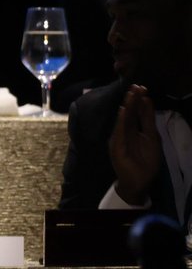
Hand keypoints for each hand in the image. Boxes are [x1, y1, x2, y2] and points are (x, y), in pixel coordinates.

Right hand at [109, 84, 161, 204]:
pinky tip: (122, 111)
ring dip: (127, 107)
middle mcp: (125, 131)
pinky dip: (120, 121)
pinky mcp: (116, 146)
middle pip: (129, 113)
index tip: (142, 87)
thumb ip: (148, 120)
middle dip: (133, 100)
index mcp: (134, 129)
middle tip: (136, 86)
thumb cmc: (146, 162)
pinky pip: (118, 132)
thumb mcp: (152, 138)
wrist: (139, 182)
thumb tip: (146, 101)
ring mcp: (119, 138)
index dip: (139, 100)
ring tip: (130, 94)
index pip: (136, 112)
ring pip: (123, 119)